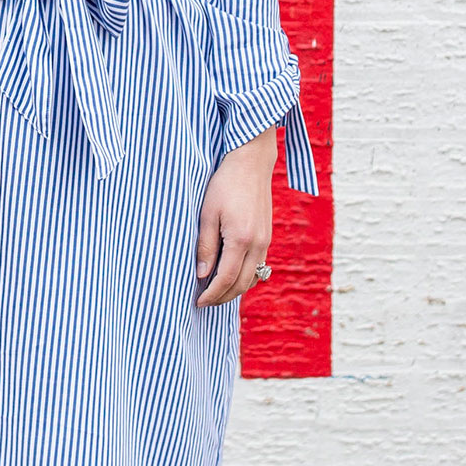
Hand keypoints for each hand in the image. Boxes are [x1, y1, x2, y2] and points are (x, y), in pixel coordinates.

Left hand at [194, 128, 276, 308]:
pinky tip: (230, 274)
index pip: (225, 279)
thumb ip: (206, 246)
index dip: (211, 295)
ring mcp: (266, 241)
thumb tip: (202, 275)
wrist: (251, 163)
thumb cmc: (225, 184)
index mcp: (242, 239)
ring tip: (214, 292)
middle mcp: (258, 244)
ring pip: (252, 278)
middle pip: (241, 285)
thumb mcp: (207, 213)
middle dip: (222, 298)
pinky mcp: (267, 236)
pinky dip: (244, 277)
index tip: (197, 302)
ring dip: (234, 290)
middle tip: (204, 302)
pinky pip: (258, 267)